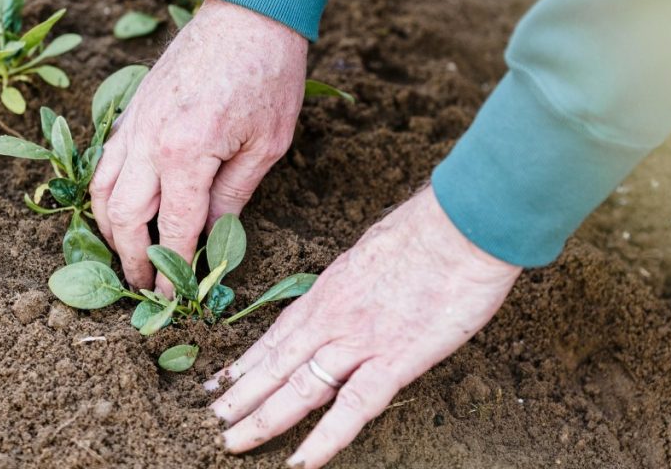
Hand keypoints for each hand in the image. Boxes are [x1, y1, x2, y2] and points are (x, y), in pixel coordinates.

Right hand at [91, 0, 307, 289]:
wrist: (248, 17)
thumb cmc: (268, 77)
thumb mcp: (267, 145)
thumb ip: (234, 195)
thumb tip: (214, 236)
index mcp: (187, 155)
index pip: (172, 230)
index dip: (173, 269)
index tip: (174, 298)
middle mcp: (149, 142)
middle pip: (123, 217)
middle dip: (130, 259)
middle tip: (142, 286)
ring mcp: (134, 124)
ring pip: (102, 190)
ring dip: (109, 230)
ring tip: (126, 256)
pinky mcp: (131, 110)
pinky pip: (105, 161)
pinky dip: (106, 192)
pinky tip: (120, 208)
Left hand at [204, 186, 522, 467]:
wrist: (462, 225)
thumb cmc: (429, 230)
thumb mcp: (375, 250)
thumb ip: (359, 279)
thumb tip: (357, 288)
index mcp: (330, 291)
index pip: (278, 335)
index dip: (248, 362)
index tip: (221, 381)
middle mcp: (333, 319)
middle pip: (276, 364)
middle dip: (240, 395)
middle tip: (209, 419)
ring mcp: (360, 342)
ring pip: (299, 388)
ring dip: (263, 419)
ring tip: (231, 442)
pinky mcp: (395, 360)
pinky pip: (354, 407)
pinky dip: (325, 438)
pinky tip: (301, 463)